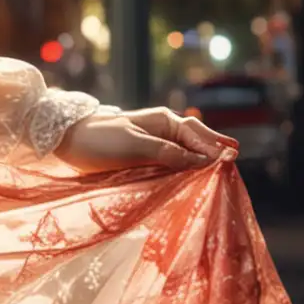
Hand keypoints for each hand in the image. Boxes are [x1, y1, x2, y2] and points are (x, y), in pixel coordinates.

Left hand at [62, 104, 237, 171]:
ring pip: (187, 155)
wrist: (69, 140)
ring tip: (221, 176)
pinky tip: (195, 182)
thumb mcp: (135, 145)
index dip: (214, 150)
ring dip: (202, 164)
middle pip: (197, 143)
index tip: (230, 163)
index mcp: (165, 121)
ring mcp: (156, 145)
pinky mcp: (147, 159)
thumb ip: (167, 153)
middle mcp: (165, 131)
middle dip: (214, 153)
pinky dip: (186, 171)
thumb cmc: (100, 139)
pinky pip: (174, 165)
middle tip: (234, 166)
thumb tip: (201, 161)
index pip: (198, 137)